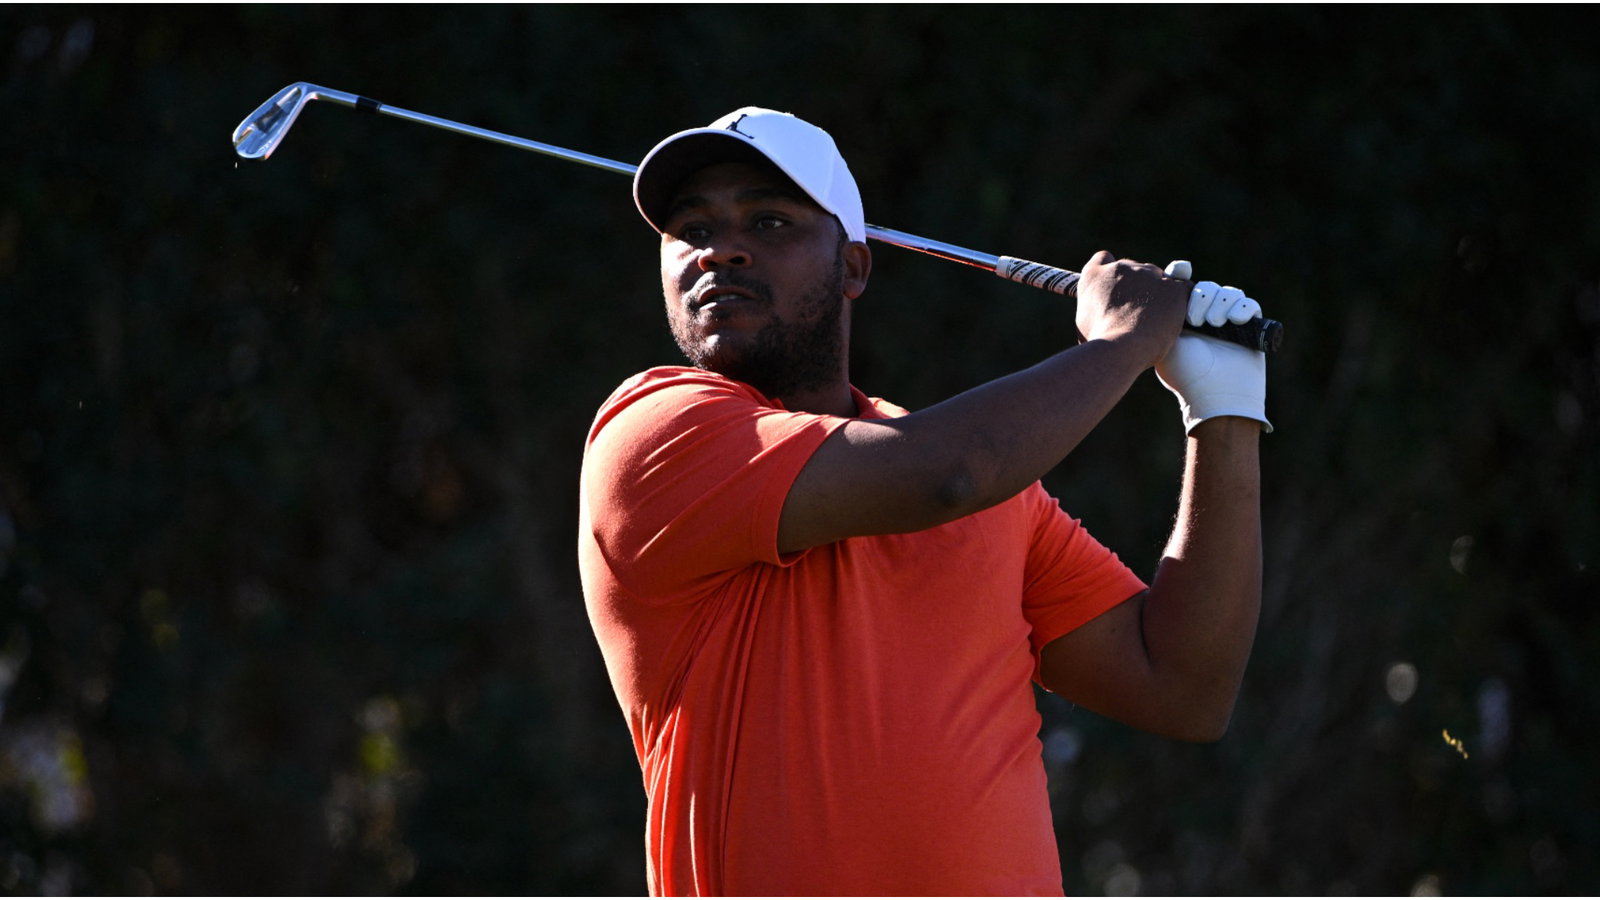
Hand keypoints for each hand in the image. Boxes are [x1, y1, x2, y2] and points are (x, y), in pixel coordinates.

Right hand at [1075, 251, 1188, 366]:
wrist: (1120, 348)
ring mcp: (1149, 275)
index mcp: (1095, 275)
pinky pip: (1184, 287)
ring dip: (1160, 293)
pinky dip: (1183, 298)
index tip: (1117, 286)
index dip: (1112, 272)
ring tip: (1158, 319)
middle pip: (1135, 269)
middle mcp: (1122, 268)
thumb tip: (1102, 314)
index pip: (1104, 259)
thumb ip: (1094, 307)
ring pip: (1160, 277)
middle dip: (1139, 287)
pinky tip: (1180, 312)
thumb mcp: (1085, 320)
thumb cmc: (1099, 341)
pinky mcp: (1172, 287)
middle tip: (1140, 311)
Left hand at [1155, 263, 1272, 433]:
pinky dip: (1243, 308)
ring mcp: (1229, 322)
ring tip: (1214, 324)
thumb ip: (1161, 313)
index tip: (1182, 271)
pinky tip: (1235, 320)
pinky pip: (1250, 305)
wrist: (1215, 395)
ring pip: (1229, 294)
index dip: (1184, 277)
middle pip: (1207, 288)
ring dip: (1221, 304)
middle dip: (1202, 298)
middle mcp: (1206, 317)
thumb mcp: (1165, 340)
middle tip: (1197, 321)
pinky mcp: (1250, 328)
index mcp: (1184, 318)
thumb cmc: (1185, 373)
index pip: (1186, 287)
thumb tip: (1162, 281)